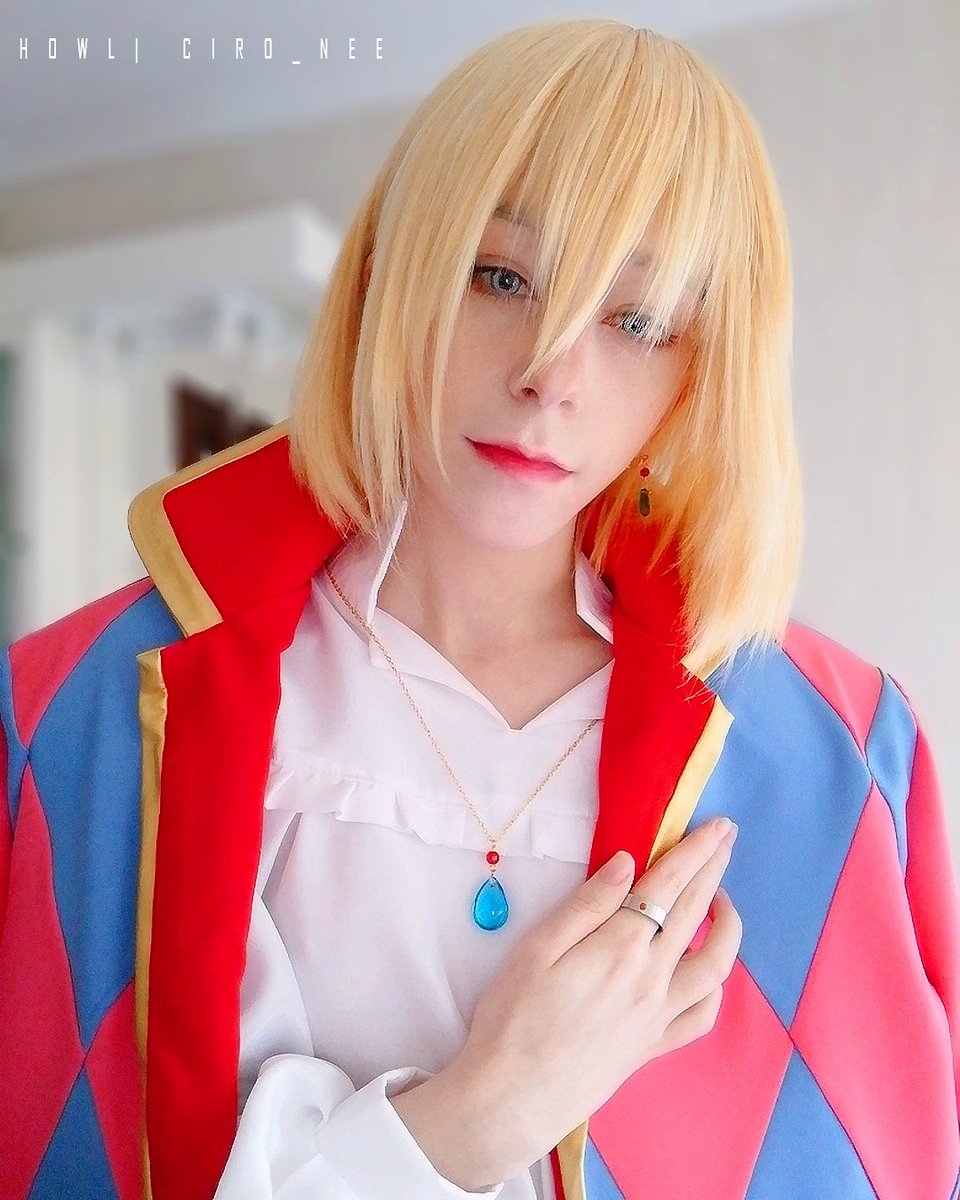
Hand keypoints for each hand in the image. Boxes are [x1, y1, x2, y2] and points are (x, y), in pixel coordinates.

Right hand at [430, 818, 741, 1182]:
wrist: (511, 1097)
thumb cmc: (513, 1018)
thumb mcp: (536, 949)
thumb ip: (587, 904)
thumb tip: (627, 862)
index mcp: (621, 948)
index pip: (669, 887)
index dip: (695, 852)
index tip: (717, 826)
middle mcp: (652, 980)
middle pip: (696, 914)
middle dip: (715, 870)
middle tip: (726, 839)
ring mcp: (659, 1016)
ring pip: (715, 964)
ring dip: (727, 925)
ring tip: (723, 899)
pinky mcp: (654, 1046)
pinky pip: (702, 1013)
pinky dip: (714, 985)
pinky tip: (707, 968)